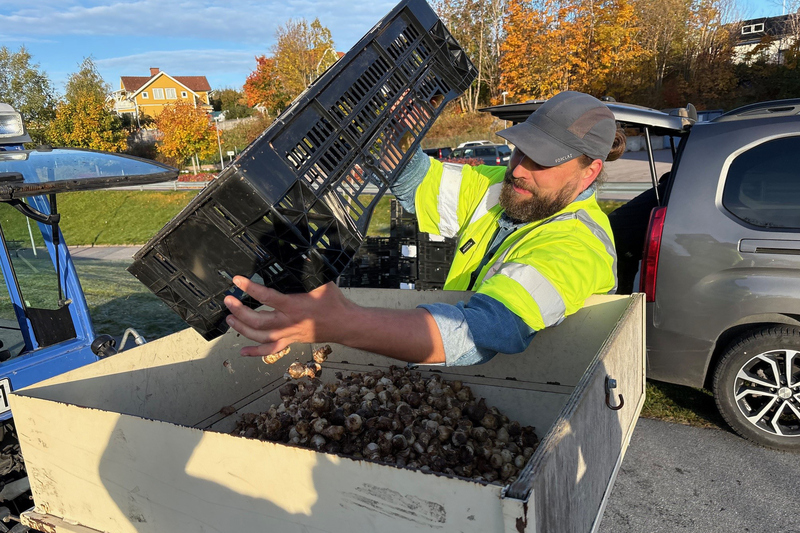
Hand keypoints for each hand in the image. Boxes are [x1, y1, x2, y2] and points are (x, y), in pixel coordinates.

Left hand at [223, 277, 354, 357]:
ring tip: (230, 319)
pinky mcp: (291, 340)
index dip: (250, 288)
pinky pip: (271, 350)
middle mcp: (289, 322)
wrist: (345, 324)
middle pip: (258, 321)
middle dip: (240, 311)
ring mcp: (289, 334)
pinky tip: (242, 352)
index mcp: (294, 305)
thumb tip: (300, 252)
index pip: (267, 297)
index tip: (237, 281)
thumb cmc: (334, 302)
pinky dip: (256, 352)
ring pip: (261, 337)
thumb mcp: (322, 281)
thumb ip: (309, 268)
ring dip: (242, 329)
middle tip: (228, 301)